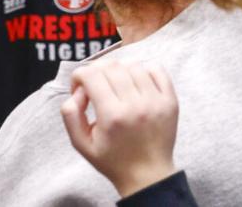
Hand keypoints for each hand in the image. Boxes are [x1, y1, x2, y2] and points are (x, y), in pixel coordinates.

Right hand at [61, 60, 179, 198]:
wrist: (148, 176)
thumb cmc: (113, 160)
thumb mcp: (82, 144)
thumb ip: (71, 115)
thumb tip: (77, 91)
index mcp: (112, 116)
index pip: (92, 75)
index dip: (79, 75)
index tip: (79, 87)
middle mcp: (136, 105)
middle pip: (111, 66)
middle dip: (96, 71)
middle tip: (95, 86)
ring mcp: (156, 101)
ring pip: (133, 65)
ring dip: (119, 71)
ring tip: (115, 86)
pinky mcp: (170, 101)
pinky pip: (157, 69)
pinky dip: (143, 69)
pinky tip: (136, 82)